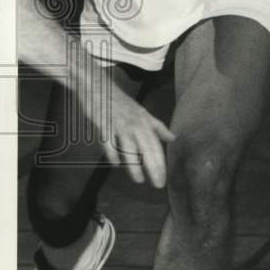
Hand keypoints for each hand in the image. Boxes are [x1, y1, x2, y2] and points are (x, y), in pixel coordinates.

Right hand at [79, 72, 174, 188]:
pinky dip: (113, 155)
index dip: (161, 162)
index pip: (157, 145)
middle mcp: (135, 123)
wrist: (96, 85)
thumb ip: (157, 127)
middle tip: (158, 184)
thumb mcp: (142, 112)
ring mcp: (119, 124)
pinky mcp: (103, 123)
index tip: (164, 179)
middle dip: (154, 167)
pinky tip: (116, 165)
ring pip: (130, 147)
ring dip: (135, 165)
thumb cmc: (119, 101)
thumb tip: (173, 138)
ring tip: (139, 179)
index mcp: (145, 121)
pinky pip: (109, 142)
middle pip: (148, 148)